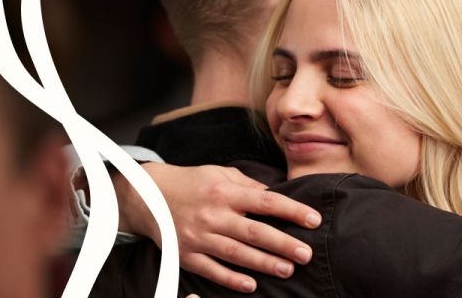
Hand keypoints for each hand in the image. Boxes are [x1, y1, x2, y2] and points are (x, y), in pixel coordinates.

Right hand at [114, 163, 321, 292]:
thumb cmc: (192, 183)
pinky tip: (251, 286)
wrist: (147, 196)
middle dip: (283, 244)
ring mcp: (199, 237)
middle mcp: (213, 215)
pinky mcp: (187, 255)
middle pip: (254, 232)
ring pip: (236, 254)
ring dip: (264, 263)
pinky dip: (231, 279)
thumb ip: (249, 185)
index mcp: (225, 192)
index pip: (266, 202)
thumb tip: (277, 195)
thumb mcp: (220, 174)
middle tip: (306, 254)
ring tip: (287, 269)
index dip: (292, 210)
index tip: (314, 219)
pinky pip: (212, 270)